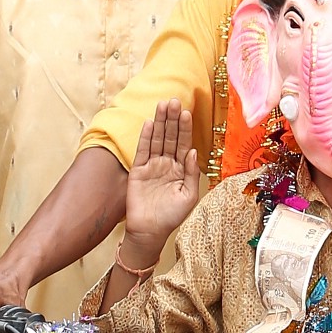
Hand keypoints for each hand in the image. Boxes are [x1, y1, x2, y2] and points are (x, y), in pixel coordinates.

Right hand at [120, 101, 199, 264]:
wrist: (150, 231)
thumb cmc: (172, 216)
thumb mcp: (188, 196)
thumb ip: (192, 173)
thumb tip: (193, 151)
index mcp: (181, 169)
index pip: (184, 144)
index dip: (185, 128)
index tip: (186, 112)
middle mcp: (167, 164)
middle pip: (170, 137)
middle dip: (172, 119)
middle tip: (173, 100)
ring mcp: (152, 166)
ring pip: (157, 140)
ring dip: (160, 122)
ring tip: (162, 105)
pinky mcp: (138, 171)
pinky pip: (142, 151)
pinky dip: (146, 137)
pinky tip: (150, 123)